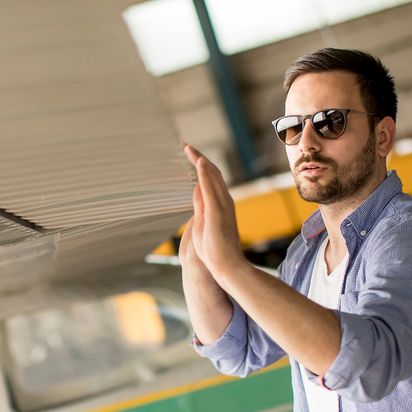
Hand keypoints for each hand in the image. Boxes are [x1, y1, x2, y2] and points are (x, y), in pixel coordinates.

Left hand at [183, 144, 244, 279]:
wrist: (226, 265)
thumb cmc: (214, 251)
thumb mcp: (203, 223)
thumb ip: (201, 206)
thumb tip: (197, 191)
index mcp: (220, 205)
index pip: (210, 179)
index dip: (200, 166)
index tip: (190, 155)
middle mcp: (224, 201)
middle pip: (212, 173)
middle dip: (199, 158)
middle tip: (186, 145)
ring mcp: (222, 205)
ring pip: (212, 176)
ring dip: (200, 160)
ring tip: (189, 148)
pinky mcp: (216, 212)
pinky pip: (210, 188)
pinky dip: (205, 174)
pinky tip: (199, 162)